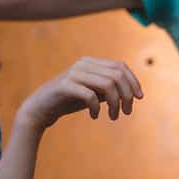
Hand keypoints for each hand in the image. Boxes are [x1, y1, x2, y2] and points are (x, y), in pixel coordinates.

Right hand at [16, 57, 142, 129]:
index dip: (133, 81)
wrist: (39, 109)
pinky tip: (95, 116)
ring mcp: (73, 73)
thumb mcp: (93, 93)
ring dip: (115, 103)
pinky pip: (90, 95)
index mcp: (91, 62)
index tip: (139, 98)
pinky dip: (96, 107)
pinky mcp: (65, 86)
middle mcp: (83, 64)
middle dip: (127, 95)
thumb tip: (133, 92)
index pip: (121, 66)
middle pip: (117, 75)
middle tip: (127, 112)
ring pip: (108, 85)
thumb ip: (109, 88)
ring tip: (113, 117)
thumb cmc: (69, 101)